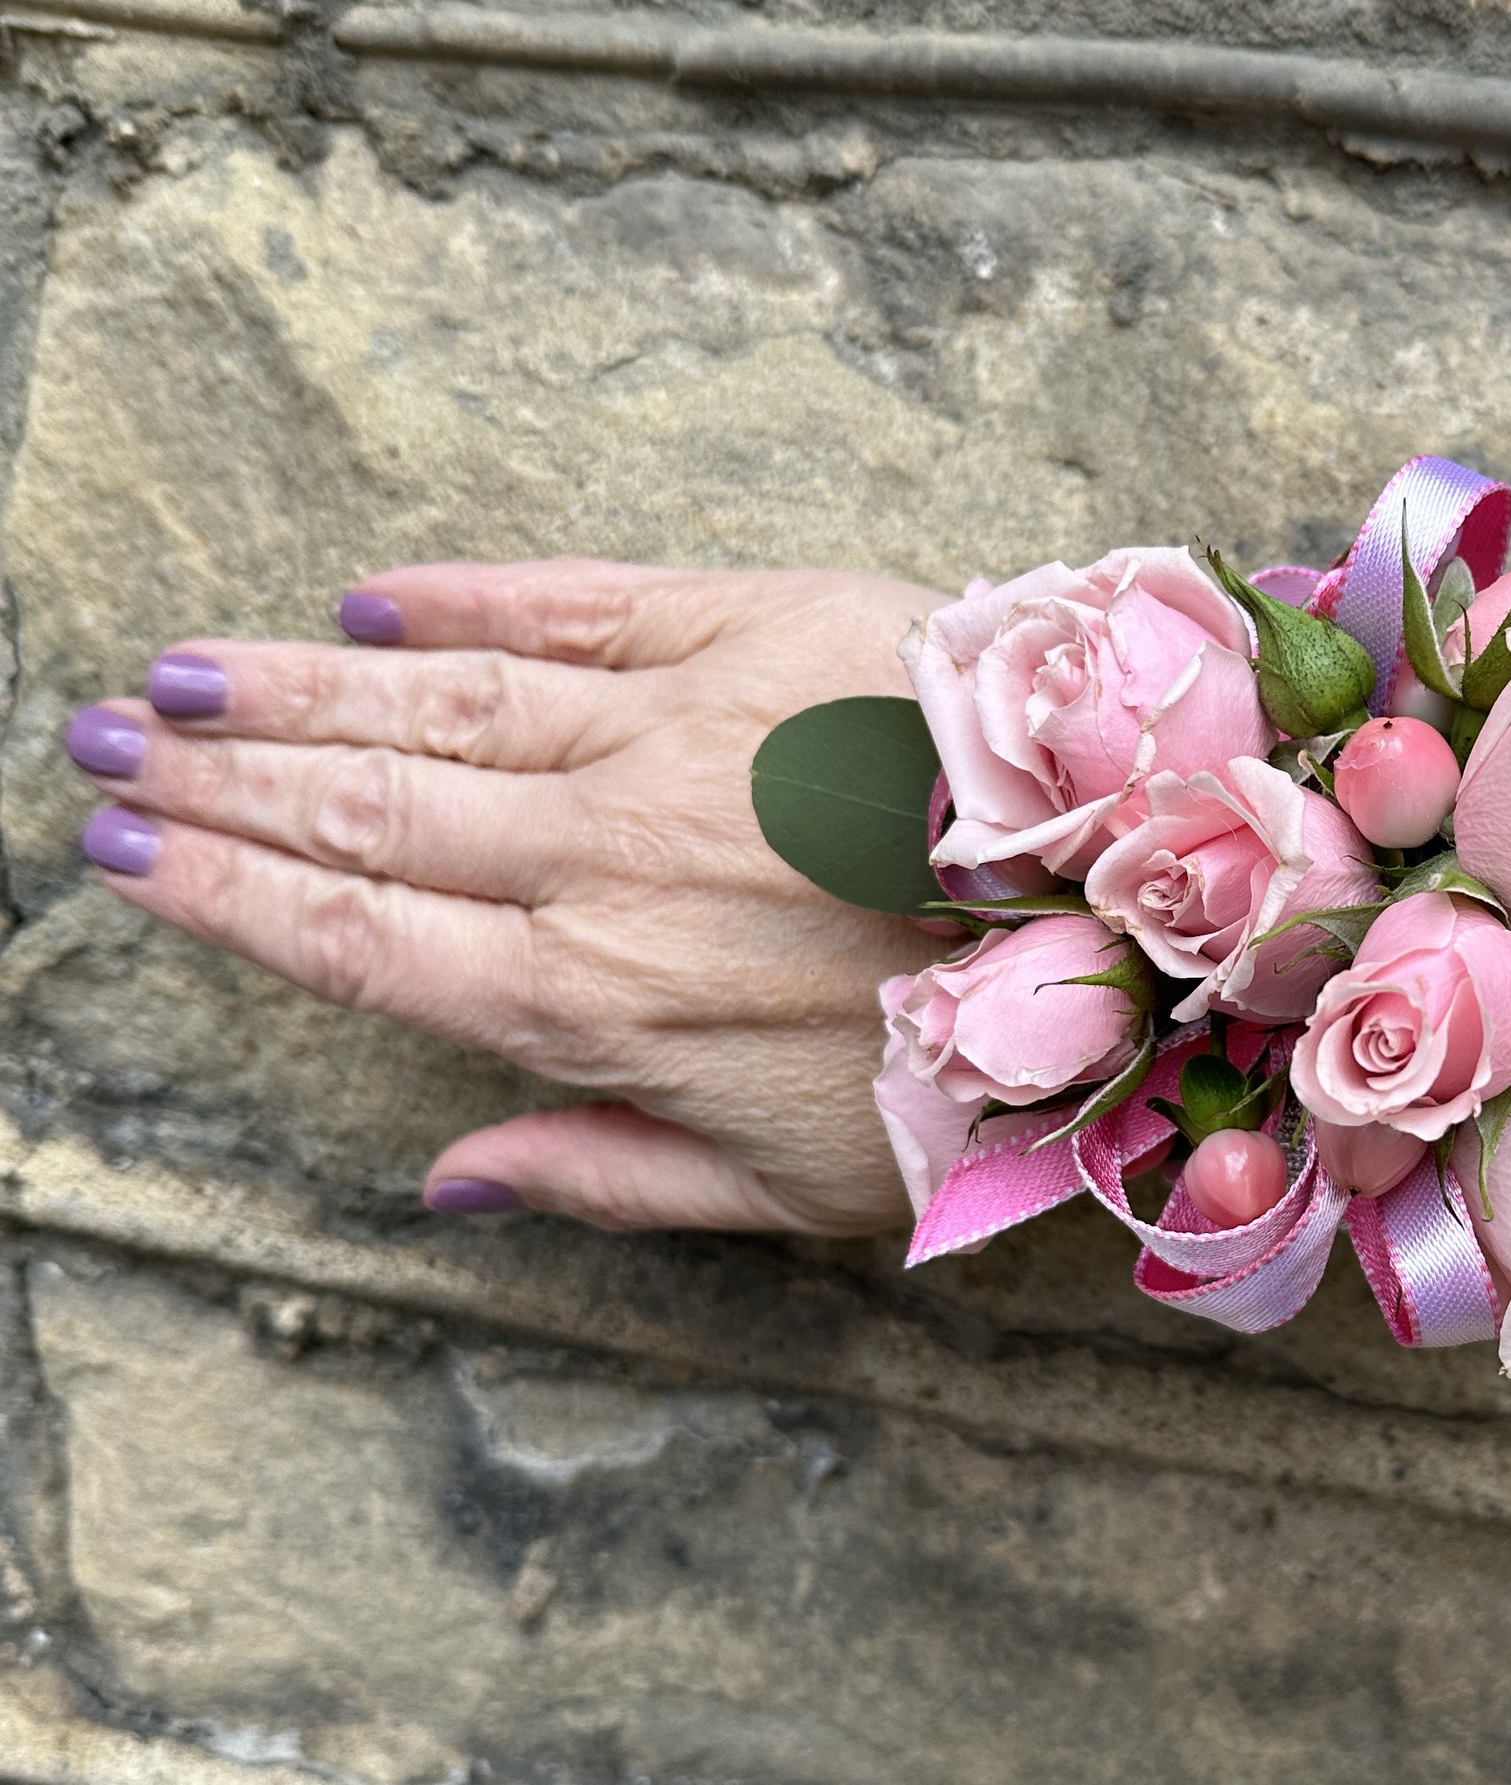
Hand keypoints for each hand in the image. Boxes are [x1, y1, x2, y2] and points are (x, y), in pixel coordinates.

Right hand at [63, 562, 943, 1231]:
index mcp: (596, 1003)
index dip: (227, 897)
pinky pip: (572, 602)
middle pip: (362, 812)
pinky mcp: (751, 625)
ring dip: (293, 687)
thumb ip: (605, 1177)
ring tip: (183, 674)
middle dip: (218, 780)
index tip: (125, 857)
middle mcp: (601, 858)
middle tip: (102, 742)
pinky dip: (467, 598)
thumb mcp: (795, 1187)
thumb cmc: (975, 1063)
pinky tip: (376, 602)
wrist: (1133, 899)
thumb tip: (451, 1183)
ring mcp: (668, 731)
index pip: (358, 941)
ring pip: (435, 701)